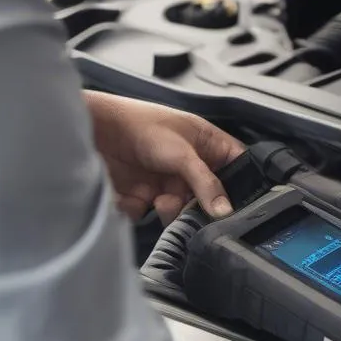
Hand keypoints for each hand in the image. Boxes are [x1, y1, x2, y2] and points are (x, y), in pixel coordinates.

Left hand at [84, 91, 243, 222]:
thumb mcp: (182, 153)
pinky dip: (141, 211)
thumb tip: (225, 211)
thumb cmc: (142, 125)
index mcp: (207, 145)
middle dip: (200, 207)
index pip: (236, 167)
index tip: (238, 205)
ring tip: (160, 201)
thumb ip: (206, 183)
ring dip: (171, 212)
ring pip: (180, 212)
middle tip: (194, 211)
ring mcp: (166, 182)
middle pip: (208, 198)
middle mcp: (190, 166)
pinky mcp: (142, 196)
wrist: (98, 130)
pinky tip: (133, 198)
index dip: (242, 185)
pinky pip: (150, 215)